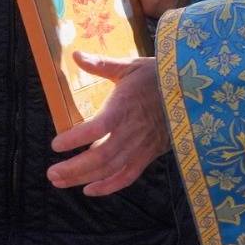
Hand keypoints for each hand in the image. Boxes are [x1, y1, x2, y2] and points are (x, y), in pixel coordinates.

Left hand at [47, 53, 170, 196]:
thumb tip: (75, 54)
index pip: (97, 127)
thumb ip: (101, 64)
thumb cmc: (157, 76)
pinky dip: (109, 186)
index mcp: (124, 107)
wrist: (192, 92)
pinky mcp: (149, 155)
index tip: (56, 144)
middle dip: (74, 168)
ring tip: (60, 181)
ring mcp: (141, 146)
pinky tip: (90, 190)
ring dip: (84, 178)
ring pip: (110, 169)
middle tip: (51, 173)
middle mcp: (132, 130)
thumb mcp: (129, 66)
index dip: (76, 138)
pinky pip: (128, 176)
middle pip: (100, 156)